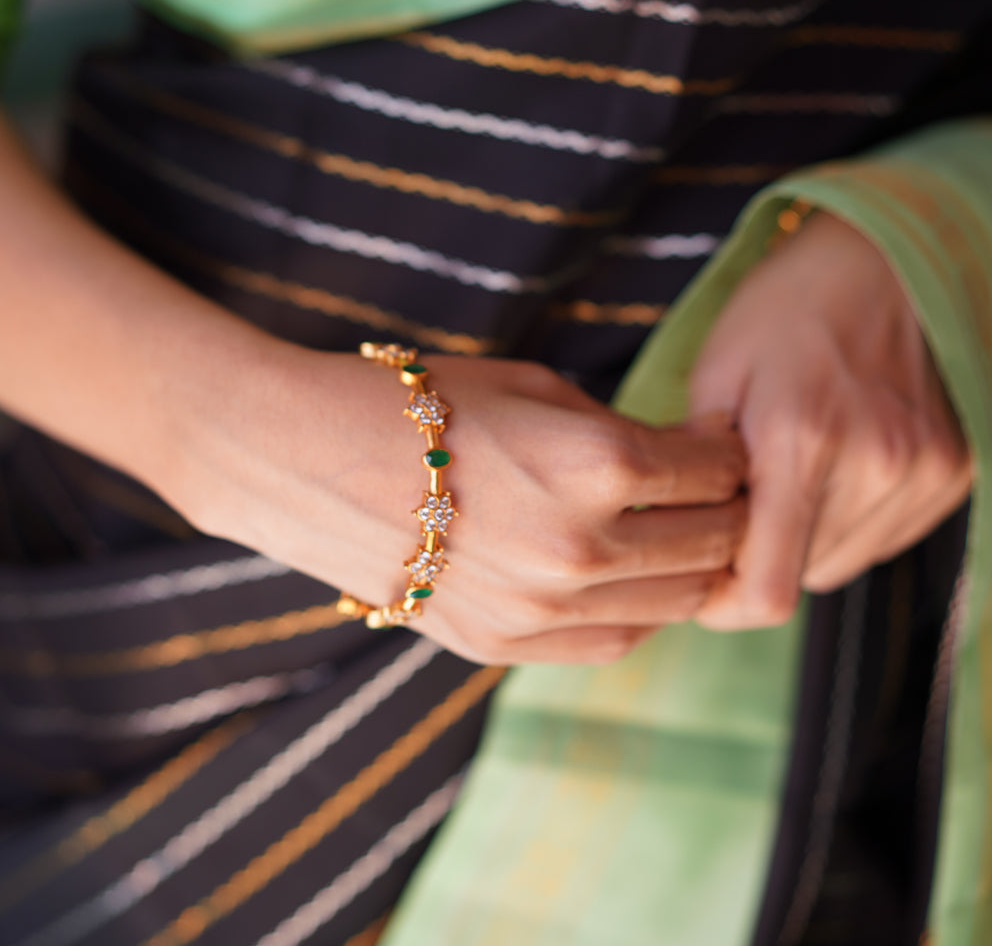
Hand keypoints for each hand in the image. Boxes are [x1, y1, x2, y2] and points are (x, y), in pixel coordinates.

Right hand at [164, 346, 746, 662]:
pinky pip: (614, 640)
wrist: (303, 459)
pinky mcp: (506, 646)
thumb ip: (617, 433)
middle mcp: (582, 548)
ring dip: (694, 566)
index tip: (724, 444)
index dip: (731, 451)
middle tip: (722, 490)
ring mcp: (544, 610)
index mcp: (597, 462)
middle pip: (713, 542)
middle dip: (730, 509)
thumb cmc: (417, 402)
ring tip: (683, 535)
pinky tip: (630, 576)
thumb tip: (677, 462)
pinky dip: (641, 609)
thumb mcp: (533, 388)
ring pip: (676, 604)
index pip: (718, 469)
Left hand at [689, 211, 971, 629]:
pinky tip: (827, 470)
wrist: (879, 261)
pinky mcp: (951, 473)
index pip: (768, 589)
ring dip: (799, 541)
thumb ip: (697, 466)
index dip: (723, 605)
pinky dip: (842, 524)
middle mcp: (876, 465)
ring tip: (782, 475)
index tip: (699, 583)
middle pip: (799, 577)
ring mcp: (923, 472)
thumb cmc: (783, 311)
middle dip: (754, 557)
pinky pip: (878, 540)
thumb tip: (677, 536)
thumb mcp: (715, 375)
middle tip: (732, 504)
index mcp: (803, 440)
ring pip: (837, 563)